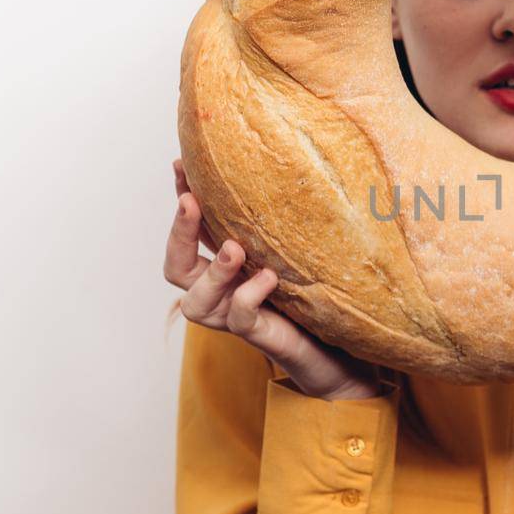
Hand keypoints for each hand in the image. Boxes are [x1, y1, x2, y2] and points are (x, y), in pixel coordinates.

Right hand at [165, 158, 383, 399]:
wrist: (338, 349)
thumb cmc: (313, 295)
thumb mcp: (291, 249)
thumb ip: (274, 222)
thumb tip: (274, 165)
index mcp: (224, 267)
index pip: (190, 233)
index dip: (180, 201)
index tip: (179, 165)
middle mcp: (221, 292)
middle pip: (176, 268)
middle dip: (179, 233)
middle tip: (190, 202)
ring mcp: (235, 316)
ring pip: (197, 301)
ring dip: (213, 271)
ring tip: (236, 248)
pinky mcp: (259, 334)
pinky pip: (239, 318)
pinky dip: (248, 296)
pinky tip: (268, 278)